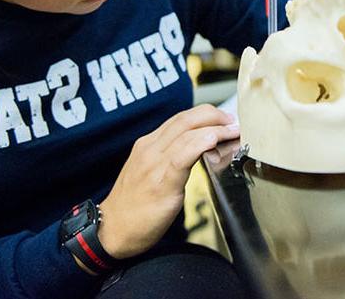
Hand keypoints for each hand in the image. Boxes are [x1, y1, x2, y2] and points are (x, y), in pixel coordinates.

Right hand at [97, 104, 238, 258]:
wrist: (111, 230)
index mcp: (148, 144)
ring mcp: (154, 163)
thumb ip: (169, 158)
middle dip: (214, 115)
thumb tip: (197, 151)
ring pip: (186, 133)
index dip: (205, 114)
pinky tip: (213, 140)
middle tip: (233, 121)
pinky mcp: (161, 182)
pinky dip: (199, 144)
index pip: (180, 118)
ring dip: (214, 128)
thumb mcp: (149, 172)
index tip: (223, 119)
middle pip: (185, 119)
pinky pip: (182, 156)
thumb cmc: (133, 206)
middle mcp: (150, 148)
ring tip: (233, 130)